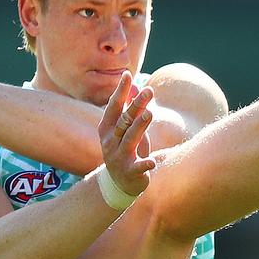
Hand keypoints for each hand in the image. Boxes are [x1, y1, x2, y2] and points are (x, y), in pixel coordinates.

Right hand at [97, 72, 155, 196]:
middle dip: (135, 105)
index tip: (127, 75)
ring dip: (139, 126)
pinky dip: (145, 164)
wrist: (120, 183)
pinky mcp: (130, 172)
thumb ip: (129, 108)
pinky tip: (152, 161)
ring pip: (129, 140)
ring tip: (149, 113)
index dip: (120, 92)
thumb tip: (135, 85)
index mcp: (107, 129)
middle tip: (148, 91)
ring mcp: (119, 157)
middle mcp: (110, 142)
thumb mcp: (126, 129)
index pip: (113, 107)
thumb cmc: (125, 149)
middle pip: (124, 121)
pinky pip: (137, 167)